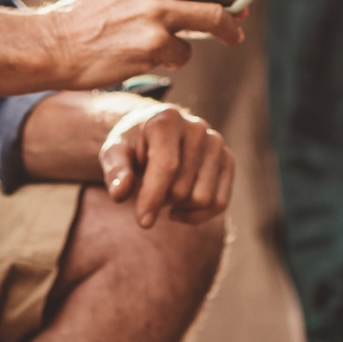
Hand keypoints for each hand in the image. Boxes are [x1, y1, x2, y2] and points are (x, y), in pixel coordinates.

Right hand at [39, 0, 247, 89]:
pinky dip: (182, 56)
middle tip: (240, 7)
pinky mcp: (151, 45)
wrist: (60, 44)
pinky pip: (186, 51)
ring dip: (230, 29)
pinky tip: (168, 57)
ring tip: (233, 36)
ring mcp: (154, 13)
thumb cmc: (96, 13)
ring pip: (215, 16)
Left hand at [101, 101, 233, 226]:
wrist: (155, 133)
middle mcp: (196, 128)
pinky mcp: (227, 159)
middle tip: (148, 190)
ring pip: (203, 199)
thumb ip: (116, 172)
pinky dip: (198, 215)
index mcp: (167, 120)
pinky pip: (219, 202)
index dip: (154, 197)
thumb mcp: (114, 154)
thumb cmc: (132, 146)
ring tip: (164, 193)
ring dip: (179, 206)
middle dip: (161, 200)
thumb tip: (119, 194)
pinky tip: (179, 209)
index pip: (167, 166)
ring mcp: (215, 143)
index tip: (143, 222)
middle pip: (182, 189)